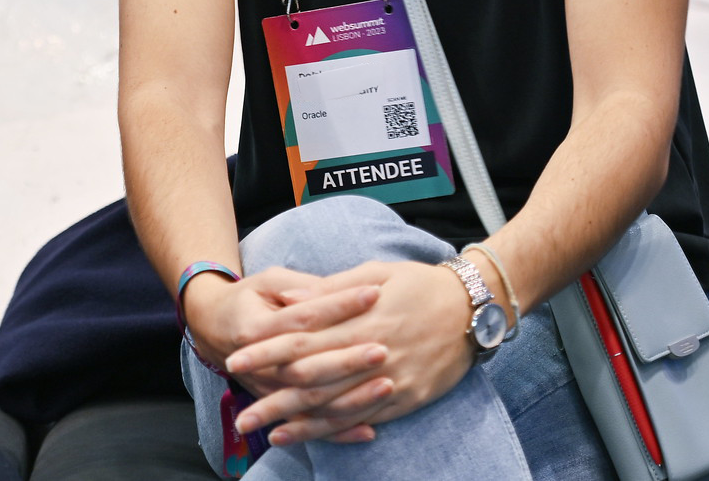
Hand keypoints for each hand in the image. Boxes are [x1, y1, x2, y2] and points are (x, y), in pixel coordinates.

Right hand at [184, 270, 389, 443]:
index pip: (304, 317)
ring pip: (312, 400)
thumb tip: (335, 290)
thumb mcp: (268, 281)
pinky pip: (310, 425)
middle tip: (385, 347)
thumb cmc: (248, 298)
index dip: (339, 304)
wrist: (212, 328)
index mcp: (256, 326)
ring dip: (351, 396)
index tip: (373, 293)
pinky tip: (369, 430)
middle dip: (348, 358)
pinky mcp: (277, 405)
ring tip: (388, 385)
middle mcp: (259, 363)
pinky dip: (339, 431)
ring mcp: (268, 388)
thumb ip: (300, 287)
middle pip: (309, 364)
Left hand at [228, 260, 475, 445]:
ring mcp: (389, 380)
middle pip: (312, 379)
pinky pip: (363, 419)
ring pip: (335, 406)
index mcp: (359, 318)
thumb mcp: (373, 273)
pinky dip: (333, 431)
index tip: (236, 356)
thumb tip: (288, 300)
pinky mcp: (406, 398)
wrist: (472, 307)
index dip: (267, 350)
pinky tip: (305, 435)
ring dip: (296, 421)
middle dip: (272, 396)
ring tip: (262, 431)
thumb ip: (329, 291)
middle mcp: (371, 353)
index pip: (302, 338)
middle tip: (240, 413)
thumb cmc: (418, 283)